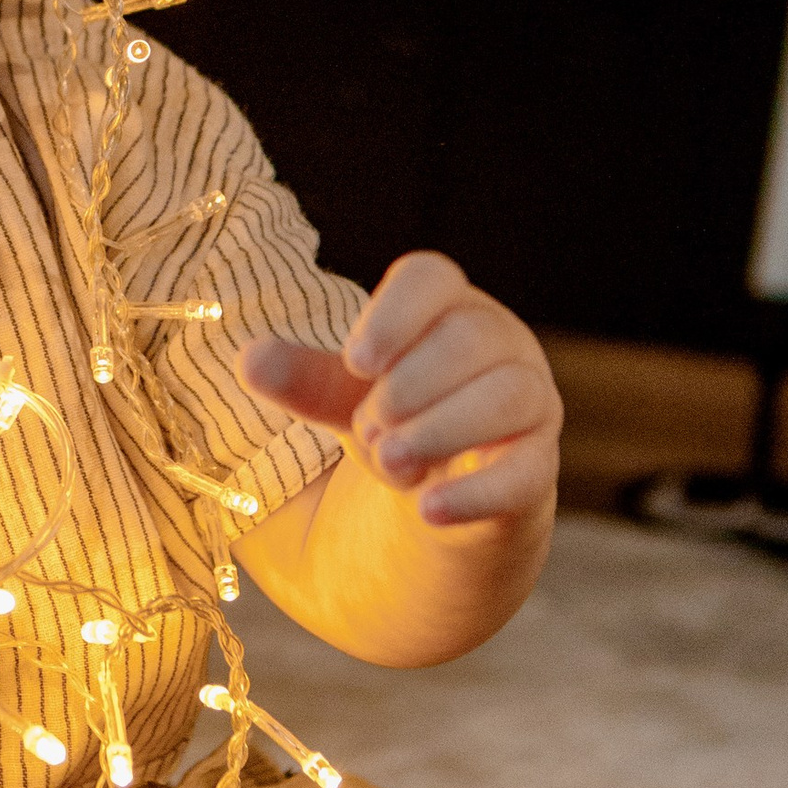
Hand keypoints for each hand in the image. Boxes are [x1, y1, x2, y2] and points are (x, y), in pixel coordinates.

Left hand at [240, 251, 559, 532]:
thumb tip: (249, 360)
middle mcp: (502, 347)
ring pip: (510, 396)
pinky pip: (527, 473)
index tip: (356, 362)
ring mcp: (531, 407)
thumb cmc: (393, 425)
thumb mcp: (341, 399)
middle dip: (408, 387)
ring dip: (439, 429)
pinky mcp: (538, 471)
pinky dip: (474, 492)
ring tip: (388, 461)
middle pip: (471, 337)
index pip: (433, 279)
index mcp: (448, 310)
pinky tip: (427, 508)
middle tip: (367, 430)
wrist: (434, 507)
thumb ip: (303, 380)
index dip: (394, 314)